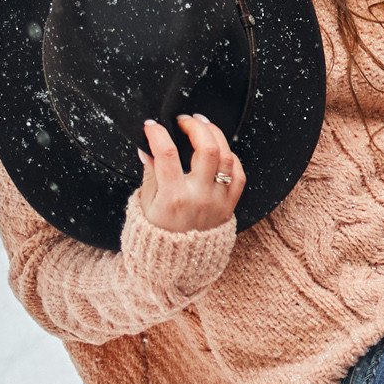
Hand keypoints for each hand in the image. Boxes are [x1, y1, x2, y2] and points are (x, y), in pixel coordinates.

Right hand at [136, 114, 244, 234]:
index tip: (152, 126)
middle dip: (196, 127)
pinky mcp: (229, 206)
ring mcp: (218, 201)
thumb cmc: (158, 233)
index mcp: (173, 197)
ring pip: (227, 157)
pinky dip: (230, 158)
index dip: (158, 134)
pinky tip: (219, 149)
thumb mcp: (146, 204)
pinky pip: (238, 174)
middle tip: (184, 120)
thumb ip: (149, 173)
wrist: (177, 264)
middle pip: (207, 149)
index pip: (167, 154)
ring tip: (203, 126)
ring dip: (215, 135)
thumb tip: (146, 147)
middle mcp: (199, 197)